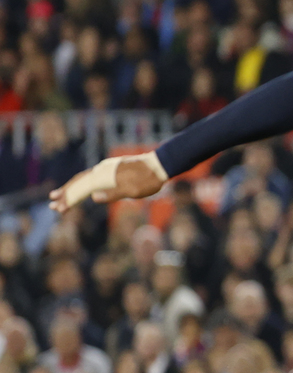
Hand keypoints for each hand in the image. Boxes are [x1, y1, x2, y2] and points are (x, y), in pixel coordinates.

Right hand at [51, 152, 167, 210]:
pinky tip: (79, 187)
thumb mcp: (133, 191)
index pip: (81, 189)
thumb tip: (93, 197)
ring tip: (60, 196)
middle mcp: (102, 170)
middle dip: (65, 194)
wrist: (159, 164)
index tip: (58, 208)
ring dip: (71, 187)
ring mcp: (105, 168)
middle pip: (79, 182)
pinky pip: (91, 176)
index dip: (69, 199)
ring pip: (83, 178)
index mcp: (105, 176)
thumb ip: (113, 194)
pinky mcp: (110, 168)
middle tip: (53, 205)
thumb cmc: (148, 180)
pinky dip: (82, 182)